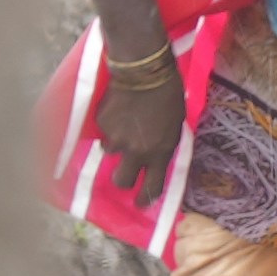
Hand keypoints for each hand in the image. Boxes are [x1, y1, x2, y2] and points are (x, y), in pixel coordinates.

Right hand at [85, 11, 184, 185]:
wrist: (145, 72)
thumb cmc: (169, 95)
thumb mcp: (175, 125)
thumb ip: (164, 145)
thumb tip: (156, 156)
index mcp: (160, 153)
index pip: (152, 187)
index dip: (145, 199)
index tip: (141, 203)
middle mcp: (136, 151)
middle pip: (122, 180)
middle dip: (123, 179)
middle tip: (124, 173)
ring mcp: (116, 138)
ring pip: (110, 151)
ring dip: (116, 143)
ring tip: (125, 123)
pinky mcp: (101, 124)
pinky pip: (103, 130)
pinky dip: (109, 124)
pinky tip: (118, 109)